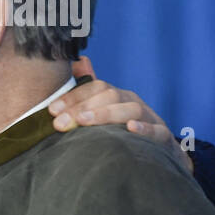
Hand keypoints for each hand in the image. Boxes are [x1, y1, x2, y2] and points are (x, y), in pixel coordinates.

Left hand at [51, 56, 193, 174]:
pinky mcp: (162, 136)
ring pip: (131, 109)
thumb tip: (78, 61)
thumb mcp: (101, 110)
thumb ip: (87, 90)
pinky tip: (130, 128)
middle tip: (60, 123)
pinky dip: (144, 129)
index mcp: (115, 96)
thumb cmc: (119, 130)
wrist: (156, 153)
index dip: (72, 97)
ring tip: (84, 121)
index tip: (51, 110)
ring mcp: (149, 118)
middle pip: (109, 96)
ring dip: (106, 114)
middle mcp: (132, 102)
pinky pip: (157, 130)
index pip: (94, 88)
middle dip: (82, 107)